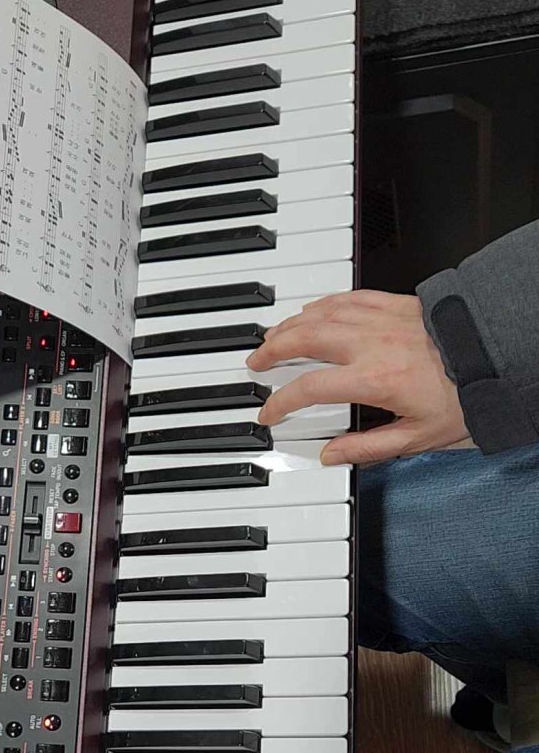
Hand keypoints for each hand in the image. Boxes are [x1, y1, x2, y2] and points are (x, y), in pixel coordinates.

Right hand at [246, 290, 468, 464]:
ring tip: (273, 336)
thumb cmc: (464, 395)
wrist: (496, 354)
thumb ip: (367, 447)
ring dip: (291, 325)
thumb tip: (331, 455)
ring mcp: (380, 319)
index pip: (309, 389)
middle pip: (305, 340)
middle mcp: (370, 344)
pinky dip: (323, 303)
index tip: (268, 413)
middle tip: (255, 362)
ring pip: (321, 314)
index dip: (281, 403)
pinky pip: (348, 297)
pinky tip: (312, 310)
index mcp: (372, 380)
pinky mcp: (394, 304)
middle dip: (272, 350)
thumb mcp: (417, 437)